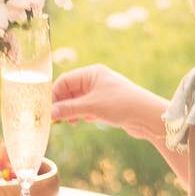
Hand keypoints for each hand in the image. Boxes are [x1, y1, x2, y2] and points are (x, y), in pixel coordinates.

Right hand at [51, 64, 165, 139]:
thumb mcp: (91, 107)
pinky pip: (87, 108)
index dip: (54, 95)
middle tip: (55, 118)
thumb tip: (50, 113)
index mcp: (92, 73)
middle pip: (70, 91)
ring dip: (71, 111)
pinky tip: (82, 121)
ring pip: (78, 101)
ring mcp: (101, 93)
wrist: (147, 116)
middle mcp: (96, 80)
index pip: (65, 81)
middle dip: (62, 104)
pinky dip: (81, 114)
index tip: (47, 109)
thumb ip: (69, 109)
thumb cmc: (121, 105)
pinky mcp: (106, 105)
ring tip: (69, 122)